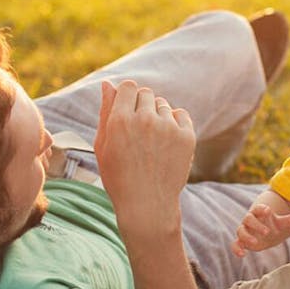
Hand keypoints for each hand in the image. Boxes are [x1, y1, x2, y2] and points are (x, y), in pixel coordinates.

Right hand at [94, 80, 194, 218]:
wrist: (147, 204)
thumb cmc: (119, 177)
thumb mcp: (103, 146)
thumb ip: (106, 112)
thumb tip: (108, 84)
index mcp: (120, 121)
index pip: (129, 86)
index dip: (127, 97)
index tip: (127, 111)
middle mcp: (145, 120)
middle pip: (146, 93)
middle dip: (142, 106)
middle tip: (139, 132)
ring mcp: (168, 128)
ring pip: (163, 105)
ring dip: (157, 116)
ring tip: (152, 142)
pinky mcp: (187, 136)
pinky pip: (181, 114)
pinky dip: (175, 123)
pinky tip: (166, 141)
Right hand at [231, 204, 289, 256]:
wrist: (268, 234)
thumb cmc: (274, 225)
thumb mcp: (281, 223)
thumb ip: (287, 221)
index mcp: (259, 213)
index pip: (258, 208)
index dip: (261, 209)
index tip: (268, 211)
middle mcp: (249, 220)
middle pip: (248, 219)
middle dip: (257, 225)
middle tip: (267, 232)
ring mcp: (245, 230)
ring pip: (240, 231)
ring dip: (246, 236)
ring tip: (256, 242)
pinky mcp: (242, 241)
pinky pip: (235, 244)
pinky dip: (237, 249)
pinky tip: (242, 254)